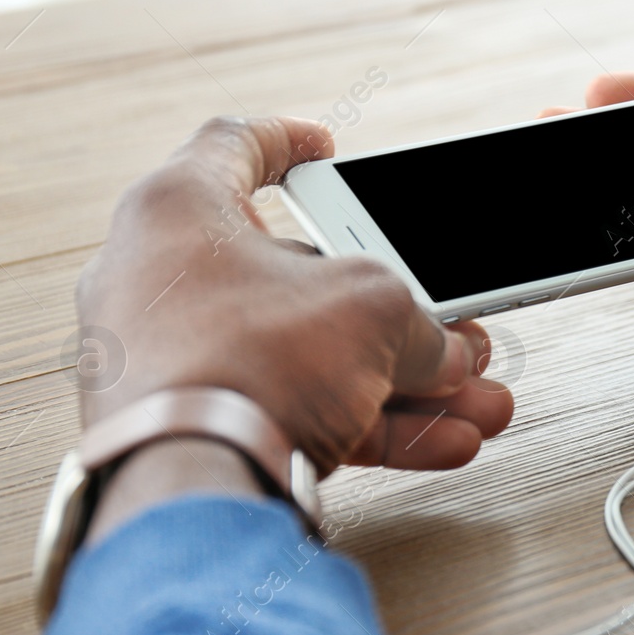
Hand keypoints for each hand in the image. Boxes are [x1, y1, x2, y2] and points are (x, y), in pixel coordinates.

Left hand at [75, 116, 513, 476]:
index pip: (232, 146)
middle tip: (451, 324)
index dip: (288, 142)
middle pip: (300, 277)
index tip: (324, 147)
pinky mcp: (191, 432)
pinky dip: (369, 425)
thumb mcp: (373, 308)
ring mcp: (172, 362)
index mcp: (178, 210)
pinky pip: (293, 412)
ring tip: (473, 401)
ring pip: (309, 357)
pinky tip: (442, 442)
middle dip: (396, 308)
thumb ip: (418, 319)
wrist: (190, 492)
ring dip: (403, 382)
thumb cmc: (248, 367)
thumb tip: (443, 354)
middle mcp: (160, 282)